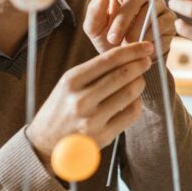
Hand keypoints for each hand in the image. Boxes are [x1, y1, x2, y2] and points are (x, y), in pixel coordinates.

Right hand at [26, 42, 153, 157]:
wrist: (44, 144)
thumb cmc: (61, 109)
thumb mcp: (68, 85)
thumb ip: (94, 71)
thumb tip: (127, 56)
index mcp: (72, 81)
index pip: (109, 59)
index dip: (132, 50)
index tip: (146, 46)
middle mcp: (82, 99)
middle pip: (123, 74)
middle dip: (140, 64)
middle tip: (147, 61)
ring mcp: (93, 119)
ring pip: (130, 93)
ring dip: (140, 83)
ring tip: (139, 80)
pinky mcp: (103, 136)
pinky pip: (131, 114)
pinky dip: (137, 103)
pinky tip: (133, 100)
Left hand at [84, 0, 171, 55]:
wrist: (126, 62)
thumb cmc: (108, 40)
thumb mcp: (93, 28)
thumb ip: (94, 11)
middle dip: (124, 18)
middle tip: (113, 38)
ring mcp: (159, 7)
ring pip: (151, 12)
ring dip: (136, 30)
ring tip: (126, 44)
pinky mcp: (170, 21)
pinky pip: (162, 25)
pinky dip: (149, 37)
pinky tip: (142, 46)